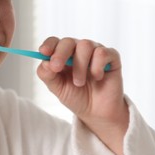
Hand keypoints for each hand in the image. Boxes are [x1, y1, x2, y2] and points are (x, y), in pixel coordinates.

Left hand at [37, 37, 128, 154]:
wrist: (96, 112)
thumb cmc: (76, 97)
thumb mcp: (57, 88)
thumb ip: (48, 75)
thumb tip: (44, 62)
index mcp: (63, 56)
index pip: (54, 42)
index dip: (49, 45)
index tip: (43, 52)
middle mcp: (78, 50)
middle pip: (68, 41)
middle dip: (60, 54)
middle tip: (56, 68)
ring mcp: (95, 52)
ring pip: (85, 45)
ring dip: (79, 67)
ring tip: (79, 83)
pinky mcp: (111, 57)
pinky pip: (102, 53)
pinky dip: (97, 66)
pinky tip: (97, 77)